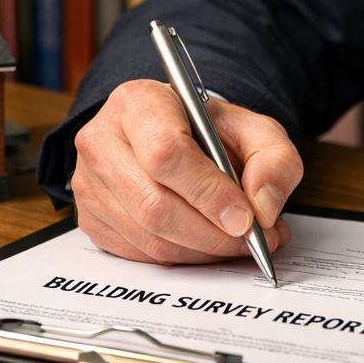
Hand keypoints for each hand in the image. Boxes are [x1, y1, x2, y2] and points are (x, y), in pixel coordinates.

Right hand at [71, 79, 303, 263]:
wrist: (167, 134)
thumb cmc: (204, 130)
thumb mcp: (251, 128)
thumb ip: (274, 160)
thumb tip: (263, 208)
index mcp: (137, 103)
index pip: (166, 154)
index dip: (209, 193)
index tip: (245, 216)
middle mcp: (102, 141)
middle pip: (155, 205)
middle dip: (212, 234)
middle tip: (252, 238)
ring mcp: (89, 183)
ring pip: (149, 237)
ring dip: (202, 251)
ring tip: (237, 243)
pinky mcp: (90, 218)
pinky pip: (139, 254)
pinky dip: (182, 258)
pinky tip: (205, 244)